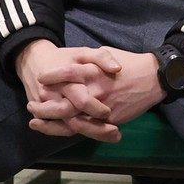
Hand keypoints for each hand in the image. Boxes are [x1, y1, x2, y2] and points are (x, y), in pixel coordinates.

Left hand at [16, 42, 161, 140]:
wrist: (152, 79)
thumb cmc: (129, 64)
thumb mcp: (107, 53)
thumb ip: (89, 59)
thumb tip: (74, 64)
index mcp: (94, 72)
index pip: (68, 73)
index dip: (53, 76)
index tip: (40, 77)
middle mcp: (95, 91)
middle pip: (65, 103)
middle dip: (45, 107)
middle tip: (31, 106)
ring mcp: (101, 109)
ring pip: (72, 120)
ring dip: (51, 123)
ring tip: (36, 122)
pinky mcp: (108, 121)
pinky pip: (86, 129)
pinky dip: (69, 130)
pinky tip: (58, 130)